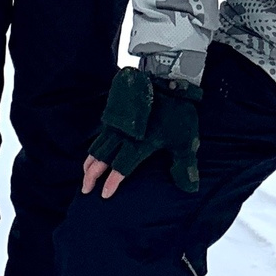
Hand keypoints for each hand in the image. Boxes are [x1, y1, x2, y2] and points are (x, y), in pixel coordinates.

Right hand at [83, 66, 202, 197]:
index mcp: (140, 144)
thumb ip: (185, 165)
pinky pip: (100, 134)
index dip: (112, 182)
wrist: (169, 81)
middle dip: (91, 176)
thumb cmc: (178, 112)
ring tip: (85, 174)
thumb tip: (190, 189)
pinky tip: (93, 152)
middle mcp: (124, 135)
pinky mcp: (116, 114)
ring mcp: (117, 124)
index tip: (104, 195)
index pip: (121, 167)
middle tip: (86, 189)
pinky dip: (93, 146)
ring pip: (97, 146)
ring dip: (89, 162)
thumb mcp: (186, 140)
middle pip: (101, 158)